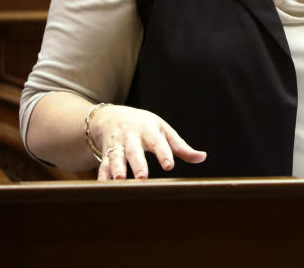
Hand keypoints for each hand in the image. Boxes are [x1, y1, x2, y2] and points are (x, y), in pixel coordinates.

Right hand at [89, 104, 206, 179]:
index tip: (169, 166)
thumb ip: (181, 147)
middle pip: (134, 150)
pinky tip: (102, 186)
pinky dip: (102, 176)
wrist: (111, 117)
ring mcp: (117, 145)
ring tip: (119, 180)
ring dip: (117, 168)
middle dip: (138, 163)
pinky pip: (102, 165)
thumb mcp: (163, 131)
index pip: (158, 143)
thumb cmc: (145, 126)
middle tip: (142, 177)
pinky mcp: (105, 153)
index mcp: (149, 131)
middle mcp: (131, 137)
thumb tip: (202, 157)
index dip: (164, 154)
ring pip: (116, 157)